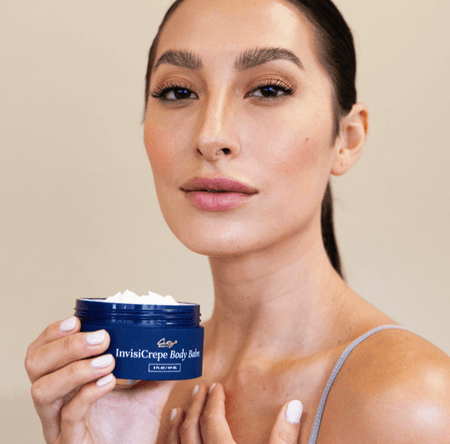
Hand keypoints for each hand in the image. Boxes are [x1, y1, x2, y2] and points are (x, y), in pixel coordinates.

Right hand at [25, 317, 174, 443]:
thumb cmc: (132, 429)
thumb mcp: (147, 391)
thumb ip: (157, 368)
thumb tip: (176, 343)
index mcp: (67, 383)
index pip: (42, 351)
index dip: (53, 333)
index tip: (77, 320)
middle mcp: (56, 401)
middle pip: (35, 364)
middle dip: (65, 345)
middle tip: (101, 338)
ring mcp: (59, 423)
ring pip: (42, 390)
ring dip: (75, 369)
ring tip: (108, 361)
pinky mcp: (70, 441)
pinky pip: (69, 415)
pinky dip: (88, 394)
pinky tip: (109, 381)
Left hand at [167, 383, 302, 443]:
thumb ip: (283, 437)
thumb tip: (294, 405)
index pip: (213, 421)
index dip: (215, 402)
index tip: (217, 388)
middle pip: (191, 429)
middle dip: (196, 406)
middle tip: (200, 389)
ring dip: (177, 425)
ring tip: (179, 409)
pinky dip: (169, 442)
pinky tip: (172, 436)